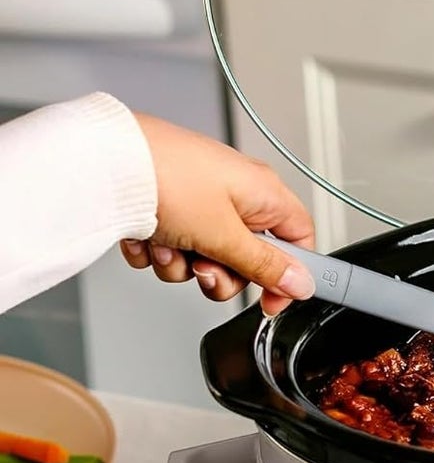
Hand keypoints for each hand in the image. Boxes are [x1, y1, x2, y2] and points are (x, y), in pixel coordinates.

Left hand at [120, 113, 315, 316]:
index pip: (300, 241)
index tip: (273, 300)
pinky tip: (146, 237)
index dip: (290, 275)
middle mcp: (235, 193)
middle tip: (204, 270)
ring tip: (165, 245)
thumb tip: (299, 283)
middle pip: (249, 258)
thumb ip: (266, 266)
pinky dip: (159, 250)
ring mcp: (199, 199)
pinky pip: (175, 246)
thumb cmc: (167, 178)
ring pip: (208, 256)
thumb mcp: (225, 237)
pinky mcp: (167, 205)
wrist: (103, 162)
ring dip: (183, 264)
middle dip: (223, 275)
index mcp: (263, 191)